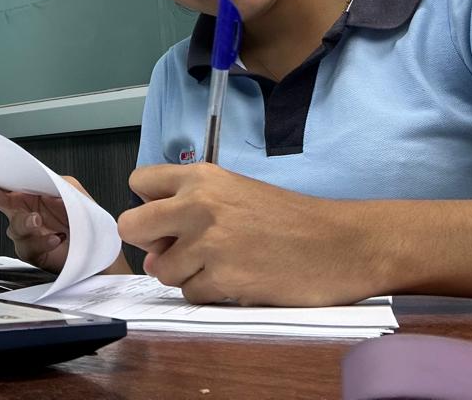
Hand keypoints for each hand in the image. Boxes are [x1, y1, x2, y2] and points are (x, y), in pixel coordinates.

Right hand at [0, 172, 88, 273]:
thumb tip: (40, 178)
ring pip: (15, 226)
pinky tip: (55, 238)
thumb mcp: (74, 193)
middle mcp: (26, 211)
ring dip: (26, 222)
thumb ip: (56, 184)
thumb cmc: (88, 222)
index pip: (7, 181)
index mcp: (33, 193)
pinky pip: (28, 247)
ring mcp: (28, 232)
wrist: (100, 254)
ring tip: (39, 221)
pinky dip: (42, 241)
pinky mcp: (33, 253)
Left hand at [120, 164, 385, 305]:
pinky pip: (190, 293)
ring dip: (184, 274)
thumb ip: (189, 212)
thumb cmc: (290, 219)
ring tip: (220, 265)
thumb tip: (151, 254)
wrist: (339, 244)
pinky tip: (236, 281)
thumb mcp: (236, 194)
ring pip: (161, 269)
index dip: (148, 205)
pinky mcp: (223, 278)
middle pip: (133, 226)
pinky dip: (208, 293)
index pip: (139, 182)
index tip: (168, 218)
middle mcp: (198, 204)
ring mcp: (209, 242)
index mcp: (201, 176)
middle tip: (179, 250)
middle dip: (149, 243)